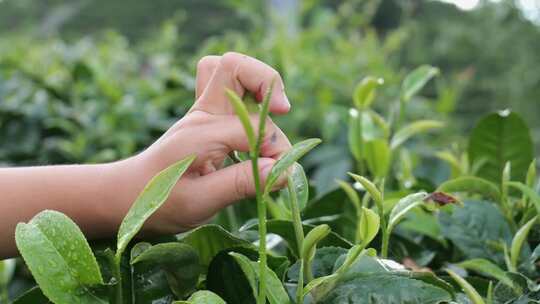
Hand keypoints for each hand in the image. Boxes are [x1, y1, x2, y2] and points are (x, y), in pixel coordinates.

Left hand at [106, 52, 291, 234]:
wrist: (126, 195)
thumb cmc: (158, 202)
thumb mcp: (200, 201)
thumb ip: (241, 183)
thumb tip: (283, 170)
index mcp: (200, 133)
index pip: (254, 130)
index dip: (276, 151)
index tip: (281, 177)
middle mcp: (203, 114)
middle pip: (234, 66)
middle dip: (267, 82)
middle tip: (283, 111)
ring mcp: (203, 112)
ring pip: (231, 70)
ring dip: (258, 82)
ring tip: (277, 109)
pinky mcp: (207, 119)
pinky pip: (229, 87)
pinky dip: (250, 93)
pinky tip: (261, 118)